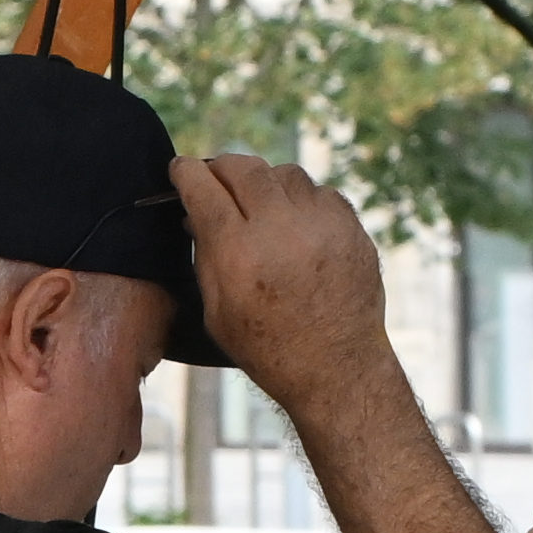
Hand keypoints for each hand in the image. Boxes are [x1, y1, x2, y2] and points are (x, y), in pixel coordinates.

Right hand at [173, 152, 394, 400]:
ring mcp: (322, 224)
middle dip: (222, 166)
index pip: (204, 188)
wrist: (335, 366)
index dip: (186, 172)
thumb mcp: (216, 311)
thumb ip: (205, 256)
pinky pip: (320, 192)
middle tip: (215, 175)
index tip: (181, 169)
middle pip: (245, 167)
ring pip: (285, 173)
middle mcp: (281, 229)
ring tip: (257, 200)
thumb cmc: (268, 346)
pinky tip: (293, 221)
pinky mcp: (351, 227)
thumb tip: (195, 214)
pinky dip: (300, 199)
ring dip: (264, 180)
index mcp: (239, 253)